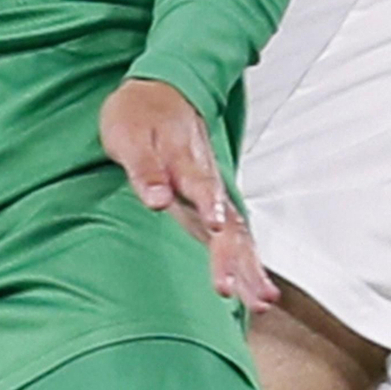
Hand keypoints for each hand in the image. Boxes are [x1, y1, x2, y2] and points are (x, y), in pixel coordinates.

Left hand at [99, 78, 277, 314]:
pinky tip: (258, 293)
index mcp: (183, 157)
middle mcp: (205, 178)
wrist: (160, 90)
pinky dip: (249, 263)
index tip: (216, 225)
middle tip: (230, 288)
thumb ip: (144, 169)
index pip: (199, 183)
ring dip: (249, 265)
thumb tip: (157, 199)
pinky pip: (237, 236)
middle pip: (225, 218)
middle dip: (231, 254)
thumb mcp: (129, 135)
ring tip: (261, 299)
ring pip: (238, 231)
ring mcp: (213, 193)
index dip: (209, 204)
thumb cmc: (140, 115)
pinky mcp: (213, 205)